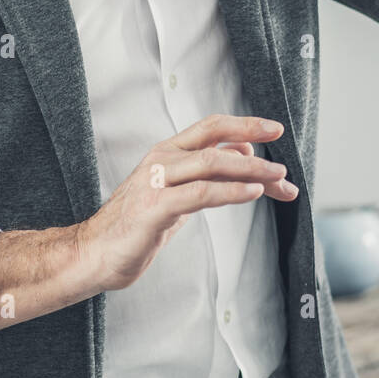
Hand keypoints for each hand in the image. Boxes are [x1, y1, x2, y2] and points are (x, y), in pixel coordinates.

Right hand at [77, 113, 297, 291]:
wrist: (95, 253)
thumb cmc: (136, 224)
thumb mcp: (176, 192)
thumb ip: (206, 173)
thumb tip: (243, 151)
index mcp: (166, 151)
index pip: (211, 127)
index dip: (244, 124)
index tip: (274, 130)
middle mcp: (162, 159)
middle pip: (215, 140)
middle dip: (255, 144)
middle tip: (284, 162)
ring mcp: (157, 181)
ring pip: (212, 164)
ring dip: (251, 170)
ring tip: (277, 178)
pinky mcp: (156, 207)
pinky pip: (201, 194)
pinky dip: (231, 191)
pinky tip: (252, 193)